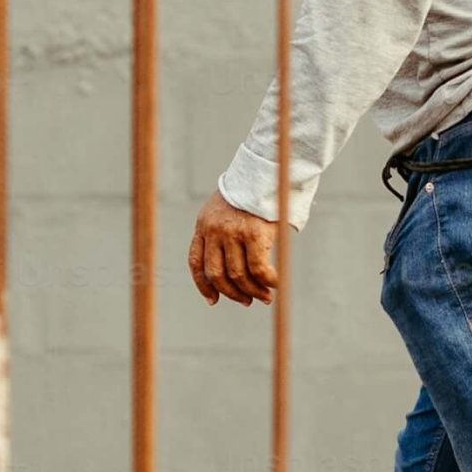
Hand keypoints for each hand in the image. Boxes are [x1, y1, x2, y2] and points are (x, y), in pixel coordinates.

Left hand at [189, 190, 278, 305]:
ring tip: (265, 297)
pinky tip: (275, 284)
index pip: (196, 262)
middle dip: (232, 293)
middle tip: (247, 301)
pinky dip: (268, 281)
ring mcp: (233, 232)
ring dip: (252, 291)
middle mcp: (214, 230)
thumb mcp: (227, 209)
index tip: (213, 300)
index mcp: (204, 224)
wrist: (266, 170)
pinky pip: (259, 269)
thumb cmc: (251, 191)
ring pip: (238, 275)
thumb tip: (234, 267)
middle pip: (216, 274)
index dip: (203, 285)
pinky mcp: (254, 234)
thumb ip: (225, 232)